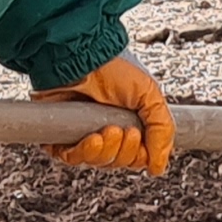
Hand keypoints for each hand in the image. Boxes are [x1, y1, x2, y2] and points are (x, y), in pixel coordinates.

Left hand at [35, 55, 174, 174]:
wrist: (81, 55)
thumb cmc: (113, 66)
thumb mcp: (149, 95)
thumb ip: (162, 130)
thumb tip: (158, 167)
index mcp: (128, 122)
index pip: (136, 156)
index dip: (139, 155)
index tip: (138, 136)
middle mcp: (106, 130)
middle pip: (117, 162)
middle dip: (124, 151)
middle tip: (125, 131)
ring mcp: (82, 133)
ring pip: (96, 162)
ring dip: (106, 151)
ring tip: (108, 130)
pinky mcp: (60, 135)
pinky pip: (71, 158)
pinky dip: (83, 152)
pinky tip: (92, 138)